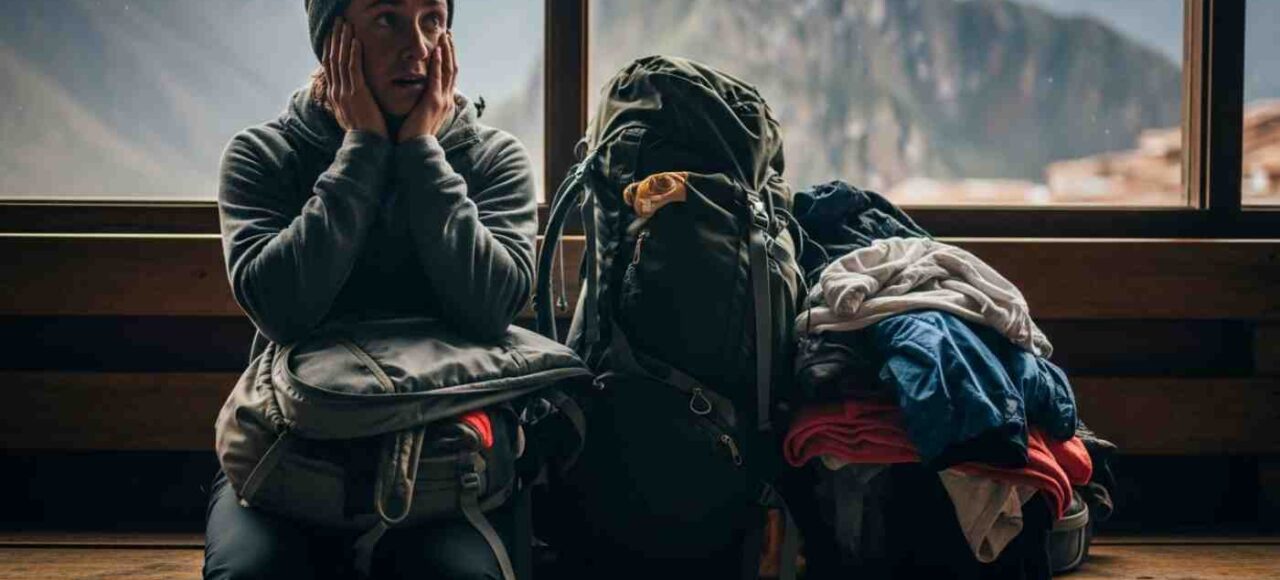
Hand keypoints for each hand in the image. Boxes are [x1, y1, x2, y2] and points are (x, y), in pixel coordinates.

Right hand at [325, 18, 386, 137]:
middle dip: (335, 38)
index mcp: (335, 96)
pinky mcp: (356, 93)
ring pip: (341, 60)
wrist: (367, 146)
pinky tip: (355, 40)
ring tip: (346, 24)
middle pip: (332, 59)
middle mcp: (336, 91)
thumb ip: (348, 103)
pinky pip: (353, 68)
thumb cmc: (364, 134)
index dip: (330, 48)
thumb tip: (346, 97)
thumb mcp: (351, 116)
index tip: (332, 34)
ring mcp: (345, 91)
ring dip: (343, 40)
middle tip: (337, 23)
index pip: (330, 67)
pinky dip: (353, 53)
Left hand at [398, 30, 456, 142]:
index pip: (449, 76)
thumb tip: (422, 97)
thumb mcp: (423, 116)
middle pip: (453, 69)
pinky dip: (438, 64)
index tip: (446, 46)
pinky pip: (437, 78)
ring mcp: (442, 100)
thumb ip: (425, 105)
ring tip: (445, 36)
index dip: (449, 59)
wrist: (415, 149)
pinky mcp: (433, 101)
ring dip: (447, 52)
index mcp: (444, 103)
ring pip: (448, 70)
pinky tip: (437, 51)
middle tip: (448, 34)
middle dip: (451, 51)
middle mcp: (447, 100)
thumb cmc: (415, 135)